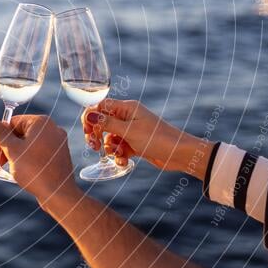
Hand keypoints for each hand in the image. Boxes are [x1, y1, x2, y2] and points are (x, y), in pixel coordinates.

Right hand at [0, 114, 79, 204]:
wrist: (58, 194)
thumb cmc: (35, 170)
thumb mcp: (12, 150)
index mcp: (42, 122)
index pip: (13, 122)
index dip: (0, 135)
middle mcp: (52, 129)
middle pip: (21, 132)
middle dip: (7, 146)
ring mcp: (57, 143)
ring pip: (30, 143)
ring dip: (15, 153)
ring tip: (8, 167)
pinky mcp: (58, 156)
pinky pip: (39, 152)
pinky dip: (28, 158)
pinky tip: (21, 170)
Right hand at [81, 100, 213, 179]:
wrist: (179, 154)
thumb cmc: (157, 138)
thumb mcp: (129, 131)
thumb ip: (107, 123)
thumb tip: (88, 115)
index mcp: (126, 108)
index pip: (100, 106)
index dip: (90, 117)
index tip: (87, 131)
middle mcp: (127, 117)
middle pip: (101, 123)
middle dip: (96, 135)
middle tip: (93, 147)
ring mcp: (131, 131)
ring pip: (109, 138)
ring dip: (109, 148)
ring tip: (117, 155)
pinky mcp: (134, 144)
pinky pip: (119, 148)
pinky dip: (118, 155)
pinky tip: (124, 161)